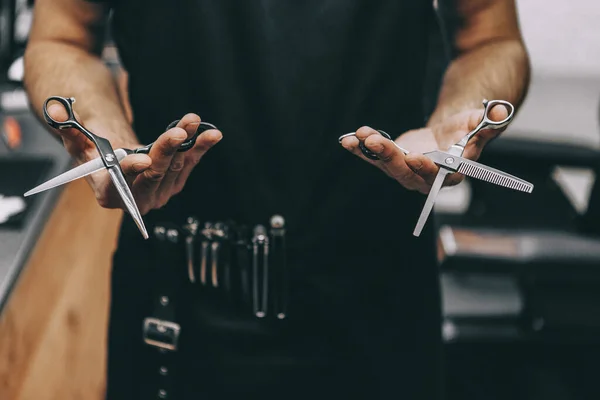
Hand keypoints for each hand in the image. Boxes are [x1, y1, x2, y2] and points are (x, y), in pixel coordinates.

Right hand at [46, 104, 221, 213]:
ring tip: (191, 121)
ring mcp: (160, 192)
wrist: (118, 162)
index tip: (143, 159)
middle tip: (175, 132)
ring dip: (185, 142)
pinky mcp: (176, 180)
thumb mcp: (78, 142)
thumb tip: (55, 111)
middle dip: (165, 151)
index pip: (123, 184)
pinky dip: (200, 146)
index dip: (133, 170)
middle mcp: (138, 199)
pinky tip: (212, 135)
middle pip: (154, 174)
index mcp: (110, 194)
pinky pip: (190, 162)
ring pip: (175, 165)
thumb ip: (68, 129)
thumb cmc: (95, 155)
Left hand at [339, 105, 508, 193]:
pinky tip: (347, 140)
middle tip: (373, 140)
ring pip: (385, 164)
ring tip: (357, 137)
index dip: (424, 168)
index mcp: (449, 173)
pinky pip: (373, 157)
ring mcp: (405, 170)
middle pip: (404, 171)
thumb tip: (502, 111)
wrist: (449, 133)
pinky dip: (360, 149)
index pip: (436, 175)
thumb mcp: (478, 123)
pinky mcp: (391, 161)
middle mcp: (424, 176)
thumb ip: (489, 122)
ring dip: (370, 152)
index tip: (413, 157)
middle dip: (388, 156)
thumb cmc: (466, 130)